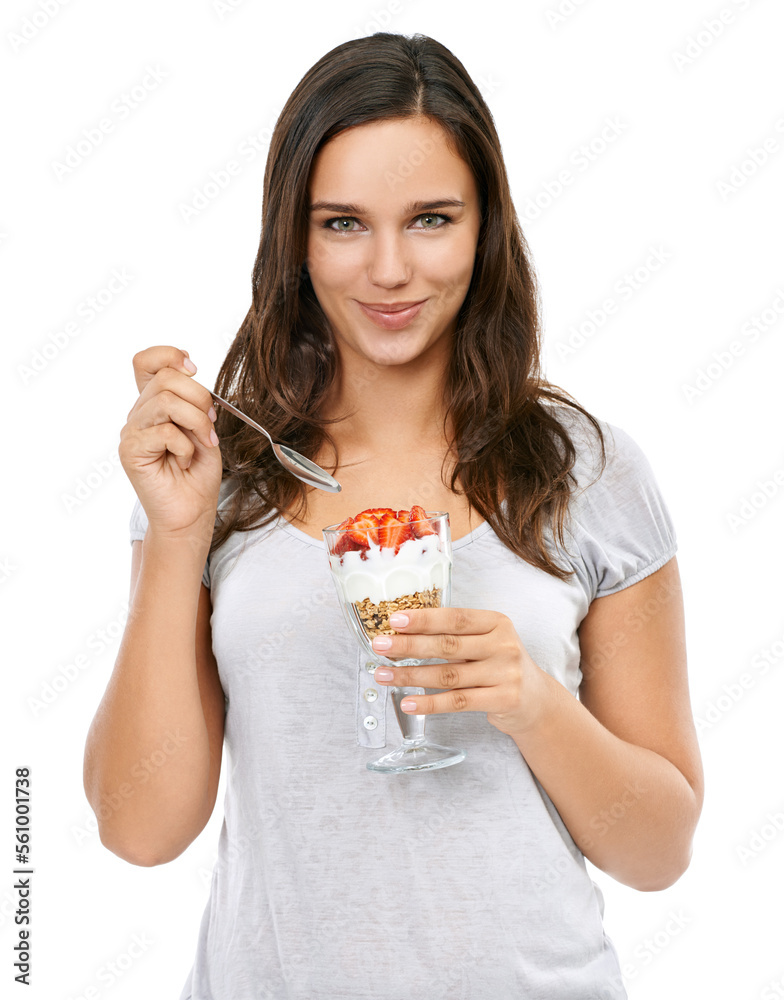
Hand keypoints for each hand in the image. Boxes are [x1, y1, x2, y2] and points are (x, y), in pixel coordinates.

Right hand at [119, 345, 222, 537]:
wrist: (192, 510)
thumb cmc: (198, 472)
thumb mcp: (203, 427)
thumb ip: (192, 401)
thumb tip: (190, 374)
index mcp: (154, 403)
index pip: (146, 361)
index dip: (170, 356)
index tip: (194, 371)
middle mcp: (139, 414)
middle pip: (166, 378)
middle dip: (200, 397)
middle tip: (210, 423)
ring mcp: (132, 431)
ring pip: (166, 401)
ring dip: (196, 421)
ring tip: (202, 442)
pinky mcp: (131, 451)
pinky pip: (165, 432)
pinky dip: (185, 446)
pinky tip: (184, 461)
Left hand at [370, 607, 548, 737]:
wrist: (536, 700)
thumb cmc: (499, 665)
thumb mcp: (486, 642)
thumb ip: (454, 637)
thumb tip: (402, 634)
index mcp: (496, 622)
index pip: (455, 618)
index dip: (424, 619)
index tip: (395, 620)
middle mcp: (503, 645)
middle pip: (448, 645)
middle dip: (409, 645)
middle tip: (380, 646)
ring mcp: (505, 673)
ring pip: (448, 675)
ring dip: (411, 676)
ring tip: (383, 675)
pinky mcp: (504, 699)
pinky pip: (459, 702)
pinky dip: (430, 703)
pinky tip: (408, 703)